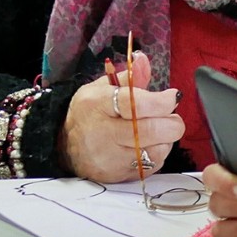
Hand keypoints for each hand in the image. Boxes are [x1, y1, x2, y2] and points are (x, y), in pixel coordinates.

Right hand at [59, 51, 183, 182]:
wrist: (64, 146)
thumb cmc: (90, 114)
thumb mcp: (101, 89)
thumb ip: (129, 77)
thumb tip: (143, 60)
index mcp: (96, 105)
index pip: (134, 104)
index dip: (160, 101)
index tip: (172, 97)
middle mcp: (102, 133)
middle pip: (150, 131)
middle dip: (171, 122)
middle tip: (170, 116)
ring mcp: (110, 159)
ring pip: (157, 151)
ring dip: (166, 139)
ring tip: (156, 131)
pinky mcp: (119, 176)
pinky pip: (153, 166)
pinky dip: (157, 155)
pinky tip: (146, 146)